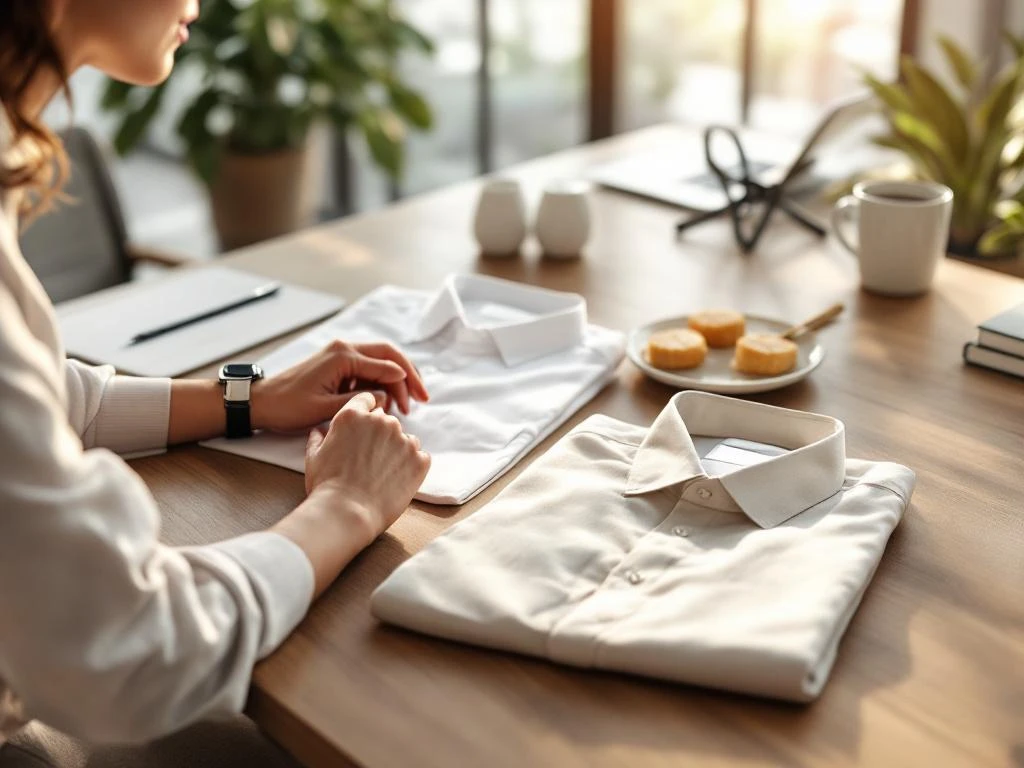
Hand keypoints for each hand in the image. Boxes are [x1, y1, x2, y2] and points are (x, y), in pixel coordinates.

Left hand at [251, 340, 428, 432]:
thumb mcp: (326, 408)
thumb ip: (361, 399)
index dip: (404, 383)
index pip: (386, 364)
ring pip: (381, 360)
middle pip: (389, 354)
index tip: (416, 402)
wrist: (261, 401)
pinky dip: (381, 383)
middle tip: (422, 397)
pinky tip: (387, 401)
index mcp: (343, 355)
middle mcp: (344, 348)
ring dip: (396, 380)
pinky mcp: (338, 364)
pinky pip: (368, 368)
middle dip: (408, 375)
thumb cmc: (288, 406)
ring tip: (405, 405)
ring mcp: (341, 354)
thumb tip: (389, 394)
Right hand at [304, 391, 430, 544]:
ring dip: (398, 451)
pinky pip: (420, 457)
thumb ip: (318, 439)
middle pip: (386, 420)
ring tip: (383, 475)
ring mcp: (403, 439)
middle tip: (370, 461)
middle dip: (380, 436)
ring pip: (406, 438)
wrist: (347, 513)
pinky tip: (397, 482)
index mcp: (353, 416)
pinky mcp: (420, 460)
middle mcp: (381, 421)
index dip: (366, 414)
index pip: (367, 400)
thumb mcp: (313, 458)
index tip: (365, 431)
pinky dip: (412, 467)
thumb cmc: (326, 486)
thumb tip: (319, 431)